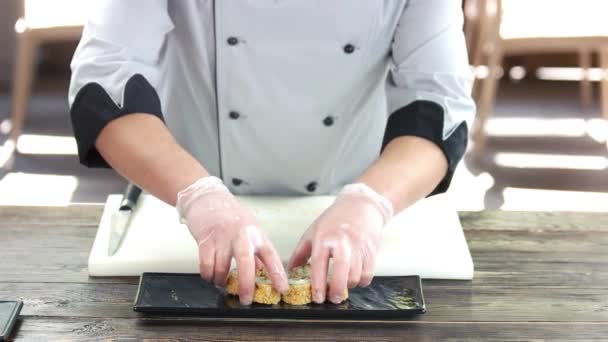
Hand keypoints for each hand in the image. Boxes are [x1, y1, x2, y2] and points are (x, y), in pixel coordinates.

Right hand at [177, 176, 287, 304]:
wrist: (207, 198)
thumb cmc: (230, 215)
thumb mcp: (249, 230)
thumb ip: (255, 252)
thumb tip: (261, 272)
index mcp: (256, 234)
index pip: (271, 256)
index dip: (278, 274)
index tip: (282, 289)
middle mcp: (241, 235)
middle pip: (246, 264)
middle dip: (247, 285)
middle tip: (246, 299)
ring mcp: (223, 236)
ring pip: (222, 267)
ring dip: (221, 280)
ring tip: (221, 282)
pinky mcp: (205, 239)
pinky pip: (206, 264)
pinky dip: (208, 275)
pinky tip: (210, 275)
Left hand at [288, 183, 392, 303]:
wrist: (360, 205)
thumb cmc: (335, 219)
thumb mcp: (313, 231)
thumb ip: (301, 252)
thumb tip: (291, 271)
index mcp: (324, 238)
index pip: (319, 264)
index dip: (318, 284)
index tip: (317, 298)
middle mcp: (342, 242)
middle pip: (341, 272)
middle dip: (336, 290)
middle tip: (332, 299)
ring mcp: (358, 246)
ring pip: (356, 276)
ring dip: (348, 286)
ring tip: (341, 286)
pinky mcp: (371, 250)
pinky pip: (368, 274)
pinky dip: (361, 281)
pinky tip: (354, 279)